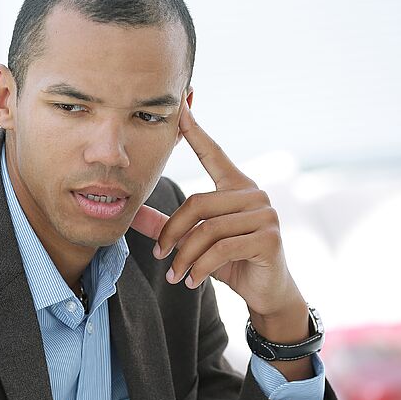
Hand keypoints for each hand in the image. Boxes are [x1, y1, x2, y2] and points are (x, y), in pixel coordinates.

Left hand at [129, 95, 307, 333]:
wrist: (267, 292)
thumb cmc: (232, 261)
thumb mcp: (196, 241)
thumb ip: (166, 224)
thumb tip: (131, 212)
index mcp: (236, 186)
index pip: (212, 153)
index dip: (195, 131)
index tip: (180, 107)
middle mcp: (254, 193)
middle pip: (197, 203)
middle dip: (172, 233)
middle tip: (160, 256)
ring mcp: (265, 214)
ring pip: (207, 230)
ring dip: (185, 257)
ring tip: (174, 276)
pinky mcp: (269, 238)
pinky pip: (222, 249)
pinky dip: (201, 268)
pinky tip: (192, 281)